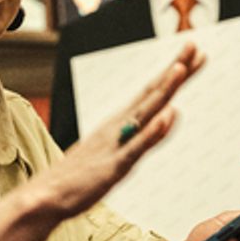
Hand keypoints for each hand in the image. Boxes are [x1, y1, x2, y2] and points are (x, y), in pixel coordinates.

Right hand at [33, 43, 203, 221]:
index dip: (173, 73)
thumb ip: (143, 136)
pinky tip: (167, 115)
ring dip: (163, 91)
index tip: (193, 52)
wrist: (46, 196)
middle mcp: (119, 127)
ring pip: (145, 114)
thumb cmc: (79, 177)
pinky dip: (152, 131)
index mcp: (119, 123)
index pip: (152, 93)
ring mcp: (116, 144)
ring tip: (181, 69)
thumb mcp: (115, 152)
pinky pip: (136, 147)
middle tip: (192, 44)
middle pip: (152, 94)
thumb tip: (167, 116)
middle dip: (174, 70)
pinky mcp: (114, 166)